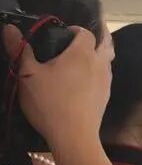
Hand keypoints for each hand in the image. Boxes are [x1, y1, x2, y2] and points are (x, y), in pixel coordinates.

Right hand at [3, 25, 109, 149]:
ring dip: (99, 53)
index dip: (75, 29)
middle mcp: (99, 64)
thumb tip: (9, 27)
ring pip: (108, 60)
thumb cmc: (49, 103)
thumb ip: (20, 50)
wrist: (74, 136)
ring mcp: (106, 81)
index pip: (86, 32)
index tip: (62, 33)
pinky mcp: (106, 96)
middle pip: (106, 43)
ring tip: (82, 56)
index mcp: (82, 54)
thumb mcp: (27, 75)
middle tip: (80, 38)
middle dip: (97, 36)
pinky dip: (99, 70)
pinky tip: (85, 78)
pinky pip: (106, 76)